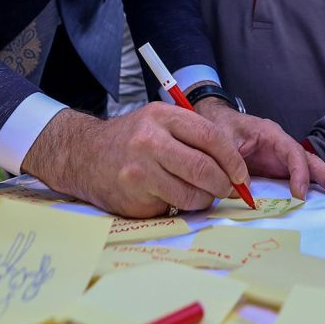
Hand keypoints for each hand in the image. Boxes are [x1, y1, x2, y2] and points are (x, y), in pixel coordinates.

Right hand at [21, 104, 251, 217]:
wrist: (83, 155)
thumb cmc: (130, 139)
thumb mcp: (158, 121)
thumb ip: (192, 136)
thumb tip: (233, 165)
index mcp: (162, 116)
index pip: (211, 137)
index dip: (233, 160)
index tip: (241, 175)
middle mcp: (150, 141)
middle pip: (204, 168)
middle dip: (224, 184)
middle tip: (229, 190)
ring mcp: (140, 171)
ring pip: (192, 194)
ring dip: (205, 200)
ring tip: (201, 195)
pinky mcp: (133, 197)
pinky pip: (172, 207)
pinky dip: (180, 207)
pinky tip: (171, 197)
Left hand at [194, 98, 324, 200]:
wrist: (215, 123)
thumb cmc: (220, 128)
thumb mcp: (222, 140)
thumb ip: (231, 161)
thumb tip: (244, 188)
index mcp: (271, 134)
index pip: (292, 153)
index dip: (299, 173)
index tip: (300, 193)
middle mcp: (283, 145)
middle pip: (311, 160)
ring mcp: (284, 158)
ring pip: (313, 167)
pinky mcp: (281, 169)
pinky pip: (305, 176)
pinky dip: (322, 183)